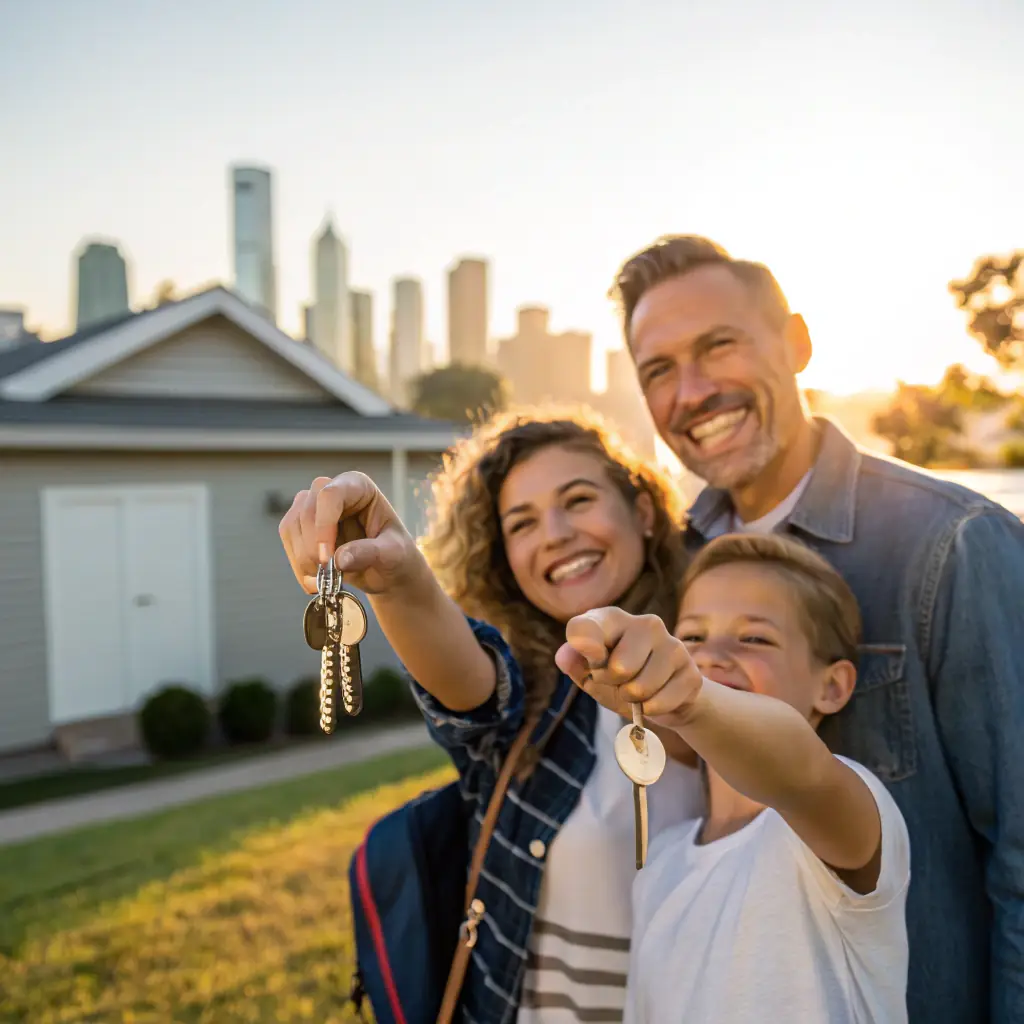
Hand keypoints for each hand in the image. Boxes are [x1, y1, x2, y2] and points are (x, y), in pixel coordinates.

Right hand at [278, 472, 421, 595]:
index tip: (326, 558)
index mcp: (359, 486)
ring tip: (324, 581)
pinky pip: (288, 543)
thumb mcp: (393, 554)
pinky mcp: (302, 527)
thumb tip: (340, 559)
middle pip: (306, 510)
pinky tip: (315, 583)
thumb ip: (370, 552)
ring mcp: (314, 507)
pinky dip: (298, 566)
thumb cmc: (395, 554)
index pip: (330, 495)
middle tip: (327, 574)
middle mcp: (333, 491)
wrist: (387, 571)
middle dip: (312, 547)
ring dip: (303, 559)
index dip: (323, 526)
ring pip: (291, 526)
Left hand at [554, 607, 703, 729]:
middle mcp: (645, 623)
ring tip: (637, 689)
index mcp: (612, 619)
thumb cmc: (620, 679)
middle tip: (619, 680)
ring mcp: (672, 645)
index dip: (584, 645)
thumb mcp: (591, 674)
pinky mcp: (691, 672)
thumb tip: (564, 656)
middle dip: (613, 683)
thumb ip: (576, 663)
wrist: (664, 697)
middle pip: (618, 667)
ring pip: (639, 688)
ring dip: (633, 699)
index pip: (586, 627)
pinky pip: (660, 703)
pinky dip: (651, 709)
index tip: (592, 657)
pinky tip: (656, 698)